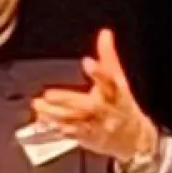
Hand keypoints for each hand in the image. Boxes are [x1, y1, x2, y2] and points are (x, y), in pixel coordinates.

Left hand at [29, 29, 158, 164]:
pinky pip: (71, 134)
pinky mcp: (88, 138)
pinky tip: (43, 120)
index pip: (109, 81)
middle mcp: (107, 111)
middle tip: (48, 94)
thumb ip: (108, 56)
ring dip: (55, 115)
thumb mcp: (118, 80)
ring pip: (75, 121)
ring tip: (38, 106)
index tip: (87, 62)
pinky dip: (56, 128)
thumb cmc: (121, 104)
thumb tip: (105, 33)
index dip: (99, 72)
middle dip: (68, 100)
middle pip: (89, 106)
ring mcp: (98, 127)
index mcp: (116, 93)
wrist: (133, 138)